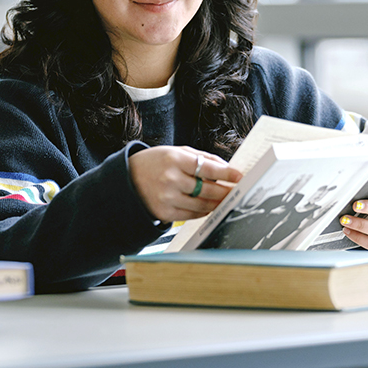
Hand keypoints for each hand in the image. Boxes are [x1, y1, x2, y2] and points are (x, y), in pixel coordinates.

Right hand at [128, 146, 242, 222]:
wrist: (127, 179)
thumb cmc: (154, 163)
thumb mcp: (175, 152)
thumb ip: (201, 157)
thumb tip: (226, 167)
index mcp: (174, 160)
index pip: (208, 168)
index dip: (227, 173)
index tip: (239, 176)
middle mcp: (170, 179)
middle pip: (208, 189)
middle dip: (226, 191)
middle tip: (237, 191)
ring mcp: (167, 198)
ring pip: (202, 204)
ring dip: (217, 203)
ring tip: (226, 199)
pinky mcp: (165, 213)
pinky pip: (192, 215)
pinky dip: (204, 211)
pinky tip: (209, 206)